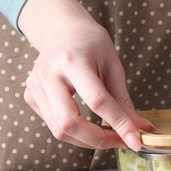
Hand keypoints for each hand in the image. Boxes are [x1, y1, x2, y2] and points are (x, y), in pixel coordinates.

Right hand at [17, 0, 154, 149]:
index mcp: (73, 60)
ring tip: (110, 134)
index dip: (119, 124)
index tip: (137, 140)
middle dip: (98, 140)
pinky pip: (54, 125)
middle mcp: (49, 74)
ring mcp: (35, 87)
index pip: (97, 101)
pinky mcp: (30, 96)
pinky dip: (76, 133)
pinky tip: (90, 126)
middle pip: (69, 123)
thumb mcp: (114, 66)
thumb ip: (124, 100)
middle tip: (122, 140)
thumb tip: (140, 129)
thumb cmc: (91, 44)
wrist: (62, 30)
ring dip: (89, 140)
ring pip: (60, 130)